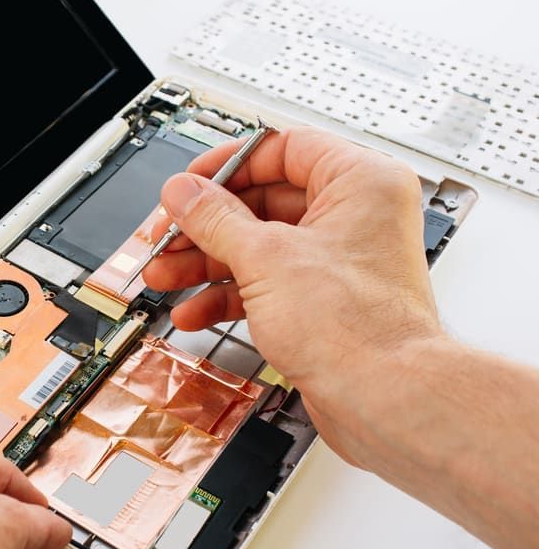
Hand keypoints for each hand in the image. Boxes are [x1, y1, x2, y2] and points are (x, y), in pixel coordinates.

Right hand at [143, 127, 440, 470]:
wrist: (384, 400)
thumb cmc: (358, 330)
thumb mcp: (266, 259)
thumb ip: (215, 220)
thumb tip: (183, 193)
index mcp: (359, 183)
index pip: (282, 149)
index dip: (226, 166)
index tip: (188, 186)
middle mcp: (353, 216)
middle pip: (261, 202)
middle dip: (204, 225)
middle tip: (166, 236)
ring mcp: (336, 261)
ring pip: (257, 246)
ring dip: (205, 262)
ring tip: (164, 274)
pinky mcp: (321, 301)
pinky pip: (265, 283)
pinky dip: (227, 295)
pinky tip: (193, 310)